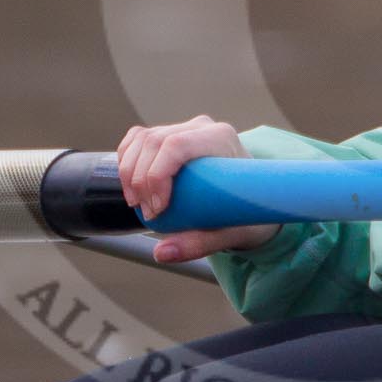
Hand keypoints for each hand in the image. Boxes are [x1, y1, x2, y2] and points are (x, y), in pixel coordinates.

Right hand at [115, 115, 278, 261]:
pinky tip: (132, 187)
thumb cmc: (246, 214)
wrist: (254, 200)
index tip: (158, 209)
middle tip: (147, 214)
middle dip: (139, 180)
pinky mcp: (170, 135)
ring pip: (141, 139)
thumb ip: (198, 244)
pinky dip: (127, 161)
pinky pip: (138, 139)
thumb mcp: (230, 234)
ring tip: (138, 204)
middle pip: (153, 141)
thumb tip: (161, 253)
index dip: (156, 175)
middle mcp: (201, 128)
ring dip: (129, 173)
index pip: (176, 144)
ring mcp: (184, 129)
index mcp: (220, 138)